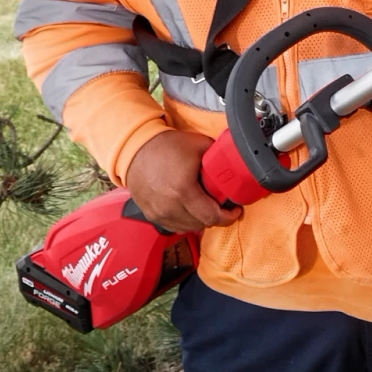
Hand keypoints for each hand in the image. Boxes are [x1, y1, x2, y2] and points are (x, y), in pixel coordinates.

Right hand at [116, 129, 239, 236]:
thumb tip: (238, 163)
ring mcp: (158, 212)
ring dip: (202, 219)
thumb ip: (220, 156)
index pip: (213, 217)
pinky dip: (187, 221)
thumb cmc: (164, 146)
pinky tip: (190, 209)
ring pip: (190, 227)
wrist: (132, 148)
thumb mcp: (198, 145)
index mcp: (182, 191)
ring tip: (206, 205)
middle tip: (222, 205)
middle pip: (203, 223)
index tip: (235, 209)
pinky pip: (176, 226)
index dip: (229, 216)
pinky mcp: (151, 214)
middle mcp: (169, 206)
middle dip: (217, 216)